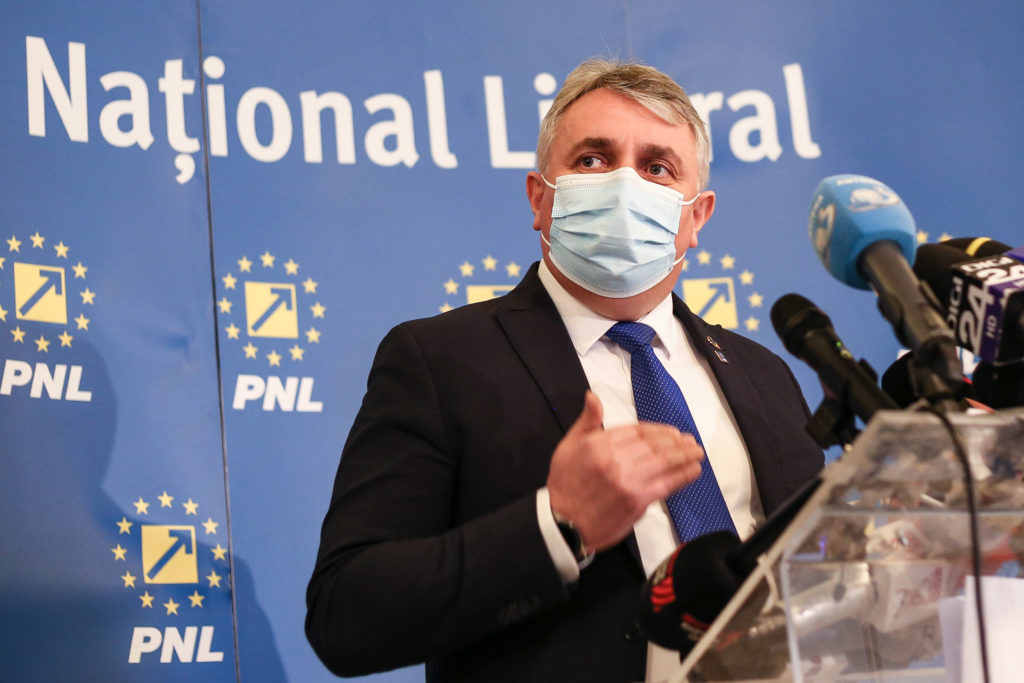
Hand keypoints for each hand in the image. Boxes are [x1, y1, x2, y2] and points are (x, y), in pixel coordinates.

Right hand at [547, 391, 704, 552]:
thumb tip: (593, 396)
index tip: (672, 432)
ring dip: (685, 456)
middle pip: (654, 445)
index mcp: (599, 444)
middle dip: (676, 442)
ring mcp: (628, 480)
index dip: (659, 430)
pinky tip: (693, 471)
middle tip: (690, 442)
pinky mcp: (637, 500)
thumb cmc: (564, 484)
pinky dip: (683, 476)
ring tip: (697, 453)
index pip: (637, 431)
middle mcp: (615, 459)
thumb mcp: (568, 446)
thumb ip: (587, 421)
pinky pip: (666, 484)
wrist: (562, 524)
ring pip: (664, 462)